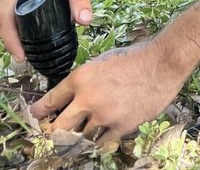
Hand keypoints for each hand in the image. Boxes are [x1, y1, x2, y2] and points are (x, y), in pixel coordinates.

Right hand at [0, 0, 92, 60]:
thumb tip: (85, 22)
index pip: (5, 15)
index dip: (9, 39)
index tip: (21, 55)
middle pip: (1, 18)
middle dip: (10, 41)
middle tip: (26, 59)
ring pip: (2, 15)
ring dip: (10, 34)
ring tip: (26, 52)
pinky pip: (6, 9)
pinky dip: (11, 24)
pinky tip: (24, 36)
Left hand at [30, 41, 188, 143]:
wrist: (164, 62)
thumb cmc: (136, 57)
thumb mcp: (102, 62)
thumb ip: (85, 81)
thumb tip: (73, 97)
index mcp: (80, 78)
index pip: (49, 102)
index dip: (38, 113)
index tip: (35, 117)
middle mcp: (87, 98)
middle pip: (58, 128)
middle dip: (54, 133)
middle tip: (54, 135)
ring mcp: (104, 115)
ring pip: (80, 138)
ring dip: (81, 136)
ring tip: (83, 133)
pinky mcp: (121, 126)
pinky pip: (102, 141)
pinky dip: (101, 138)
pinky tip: (104, 132)